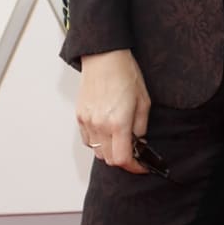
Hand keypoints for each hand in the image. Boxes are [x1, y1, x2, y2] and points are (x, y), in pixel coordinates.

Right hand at [76, 49, 150, 172]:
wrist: (104, 57)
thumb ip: (141, 127)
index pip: (122, 159)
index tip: (142, 166)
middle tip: (134, 151)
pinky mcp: (79, 116)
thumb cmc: (125, 74)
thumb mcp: (144, 102)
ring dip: (110, 151)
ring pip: (97, 152)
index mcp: (118, 123)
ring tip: (121, 140)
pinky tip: (107, 132)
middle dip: (123, 159)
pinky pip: (88, 140)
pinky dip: (98, 143)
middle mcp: (99, 125)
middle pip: (109, 159)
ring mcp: (87, 121)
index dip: (134, 167)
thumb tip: (139, 142)